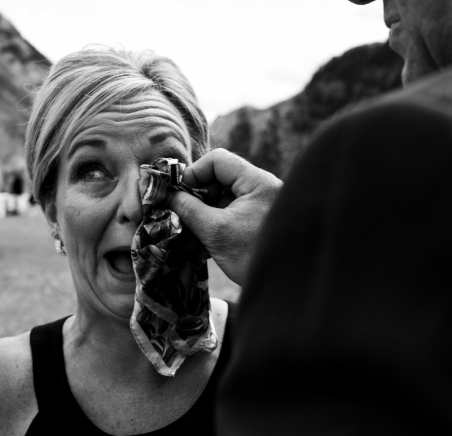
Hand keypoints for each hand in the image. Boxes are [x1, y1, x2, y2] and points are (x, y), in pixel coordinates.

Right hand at [167, 149, 281, 284]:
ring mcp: (260, 209)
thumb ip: (189, 209)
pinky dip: (212, 230)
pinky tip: (197, 250)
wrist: (283, 290)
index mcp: (257, 182)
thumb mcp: (215, 232)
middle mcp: (261, 190)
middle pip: (218, 181)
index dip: (194, 173)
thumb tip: (168, 195)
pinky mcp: (256, 227)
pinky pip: (230, 219)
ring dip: (200, 219)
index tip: (178, 194)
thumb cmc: (253, 257)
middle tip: (178, 218)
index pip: (219, 160)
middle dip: (195, 201)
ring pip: (222, 203)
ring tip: (184, 240)